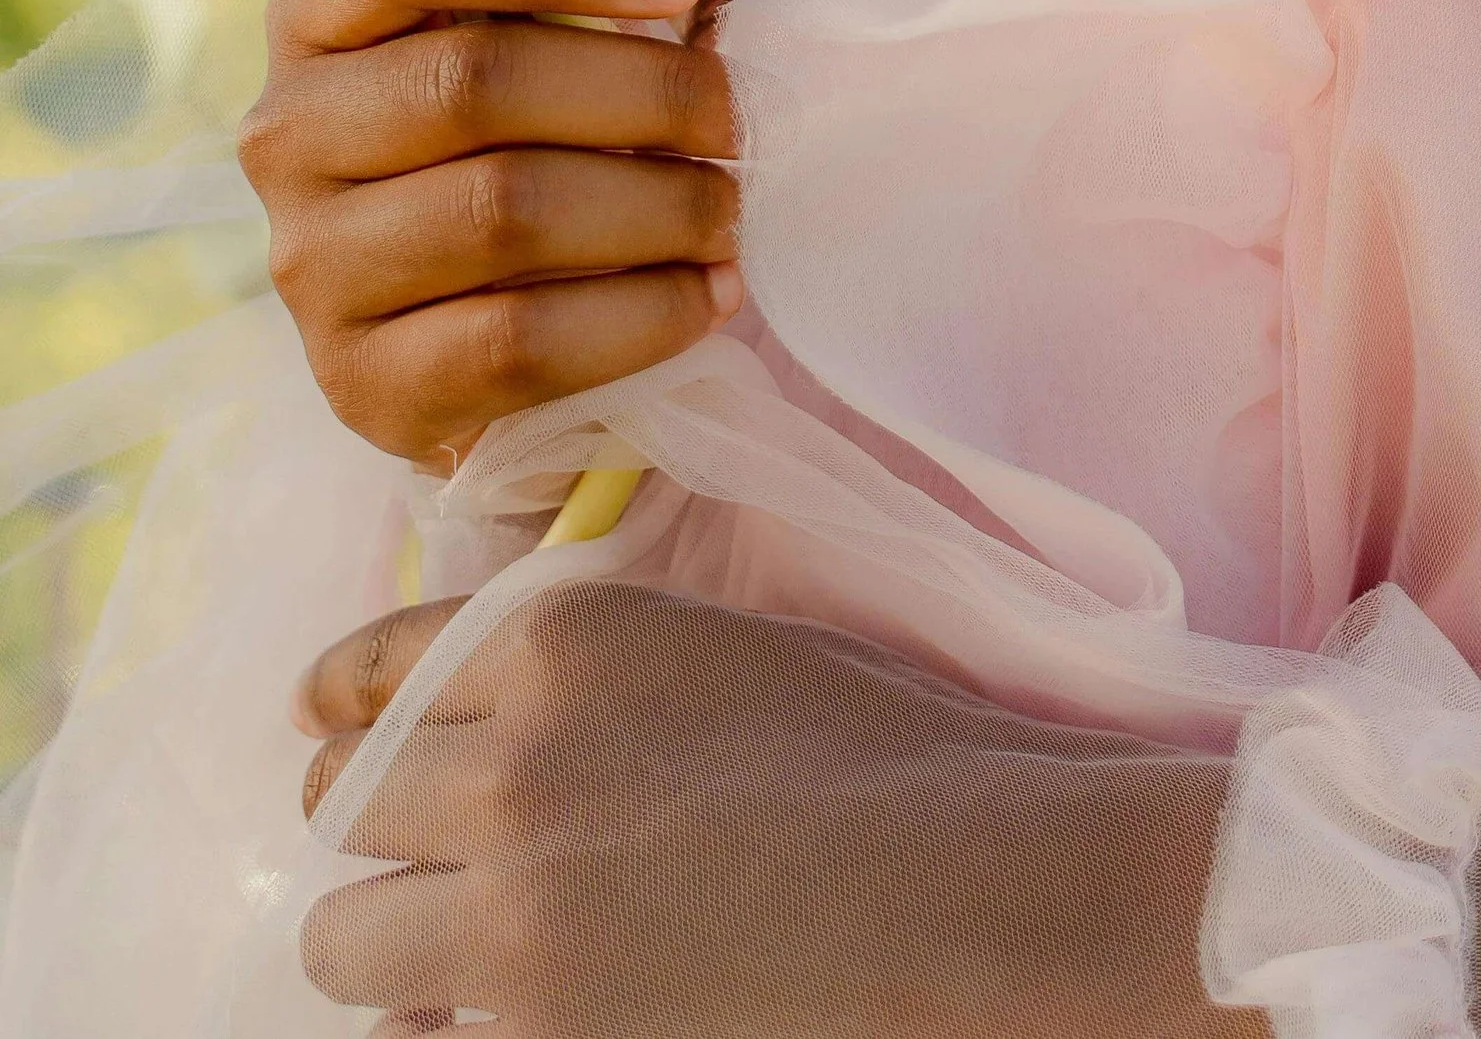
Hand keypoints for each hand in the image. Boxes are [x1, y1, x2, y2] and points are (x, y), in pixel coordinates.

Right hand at [239, 0, 738, 470]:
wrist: (471, 340)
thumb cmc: (515, 136)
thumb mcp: (540, 22)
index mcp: (314, 19)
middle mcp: (284, 136)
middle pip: (475, 79)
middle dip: (644, 92)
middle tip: (736, 118)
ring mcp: (311, 268)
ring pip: (505, 211)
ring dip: (656, 208)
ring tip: (730, 208)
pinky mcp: (364, 386)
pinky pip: (521, 341)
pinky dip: (641, 314)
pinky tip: (706, 295)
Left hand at [294, 582, 1231, 1035]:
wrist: (976, 882)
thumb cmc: (890, 755)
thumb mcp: (719, 655)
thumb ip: (587, 678)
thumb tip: (485, 734)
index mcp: (561, 641)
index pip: (377, 669)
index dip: (356, 707)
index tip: (343, 730)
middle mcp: (509, 766)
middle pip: (344, 799)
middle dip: (383, 825)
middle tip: (439, 856)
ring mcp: (511, 916)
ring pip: (344, 937)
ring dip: (391, 940)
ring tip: (458, 957)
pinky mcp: (535, 1037)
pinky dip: (436, 1034)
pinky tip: (494, 1021)